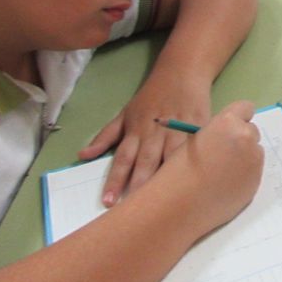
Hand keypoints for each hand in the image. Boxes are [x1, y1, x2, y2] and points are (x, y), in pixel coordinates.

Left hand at [79, 72, 211, 205]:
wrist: (182, 72)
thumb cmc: (152, 97)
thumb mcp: (125, 113)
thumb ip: (106, 136)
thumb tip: (82, 155)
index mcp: (136, 130)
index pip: (123, 159)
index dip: (115, 180)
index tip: (108, 202)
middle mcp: (156, 132)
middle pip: (146, 162)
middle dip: (139, 184)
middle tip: (133, 209)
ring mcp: (179, 130)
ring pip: (171, 158)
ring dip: (166, 178)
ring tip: (162, 201)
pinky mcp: (199, 128)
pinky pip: (195, 149)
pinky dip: (193, 163)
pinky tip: (193, 180)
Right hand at [156, 101, 263, 233]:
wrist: (178, 205)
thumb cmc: (178, 170)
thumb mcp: (195, 140)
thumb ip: (217, 133)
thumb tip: (227, 136)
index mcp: (228, 122)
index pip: (246, 108)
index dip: (238, 118)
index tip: (231, 129)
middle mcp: (246, 138)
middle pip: (252, 131)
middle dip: (242, 139)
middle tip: (224, 155)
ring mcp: (254, 161)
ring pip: (255, 153)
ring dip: (245, 158)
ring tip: (222, 174)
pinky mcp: (256, 182)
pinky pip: (253, 173)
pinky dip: (244, 176)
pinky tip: (225, 187)